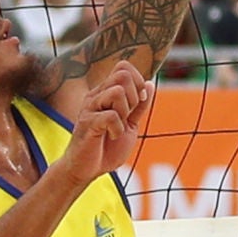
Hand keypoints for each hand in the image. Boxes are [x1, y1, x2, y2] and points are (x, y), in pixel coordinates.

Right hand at [60, 57, 149, 182]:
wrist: (87, 169)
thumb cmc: (106, 148)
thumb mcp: (130, 124)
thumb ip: (139, 105)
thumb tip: (150, 83)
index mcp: (105, 92)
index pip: (123, 67)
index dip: (138, 82)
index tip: (137, 104)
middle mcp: (96, 95)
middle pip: (122, 75)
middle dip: (133, 96)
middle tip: (126, 116)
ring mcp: (90, 108)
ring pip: (117, 91)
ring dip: (125, 112)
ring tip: (117, 127)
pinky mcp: (87, 123)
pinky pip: (111, 116)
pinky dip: (118, 129)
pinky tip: (111, 136)